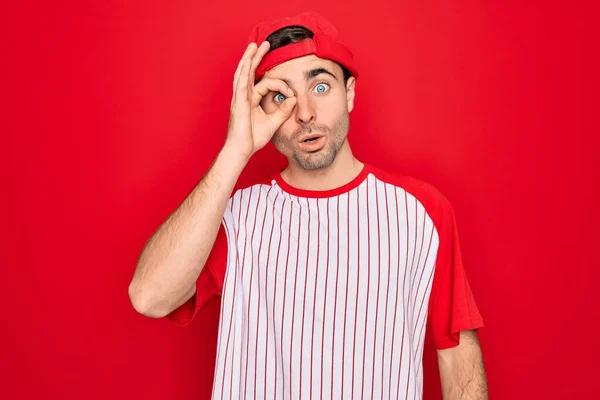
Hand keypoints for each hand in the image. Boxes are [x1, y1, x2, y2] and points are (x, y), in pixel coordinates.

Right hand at [223, 41, 296, 161]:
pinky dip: (244, 71)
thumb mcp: (274, 122)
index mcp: (251, 100)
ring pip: (243, 73)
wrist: (241, 150)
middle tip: (265, 44)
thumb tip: (294, 99)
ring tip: (254, 45)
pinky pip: (241, 84)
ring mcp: (239, 98)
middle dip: (257, 57)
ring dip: (249, 58)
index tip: (291, 94)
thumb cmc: (253, 138)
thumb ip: (283, 110)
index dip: (281, 86)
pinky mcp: (238, 103)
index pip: (266, 84)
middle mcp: (244, 96)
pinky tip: (247, 61)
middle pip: (250, 71)